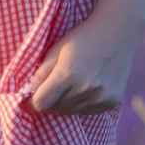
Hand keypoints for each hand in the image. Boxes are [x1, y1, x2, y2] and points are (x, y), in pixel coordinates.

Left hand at [25, 17, 140, 115]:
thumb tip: (25, 95)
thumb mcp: (56, 50)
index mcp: (68, 74)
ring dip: (65, 102)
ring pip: (70, 111)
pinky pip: (87, 111)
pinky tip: (85, 87)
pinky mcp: (111, 102)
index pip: (41, 103)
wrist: (118, 32)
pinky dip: (81, 103)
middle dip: (50, 100)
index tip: (30, 96)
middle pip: (55, 108)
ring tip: (71, 83)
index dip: (32, 101)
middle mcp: (85, 89)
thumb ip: (40, 74)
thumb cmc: (83, 38)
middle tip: (54, 84)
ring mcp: (100, 98)